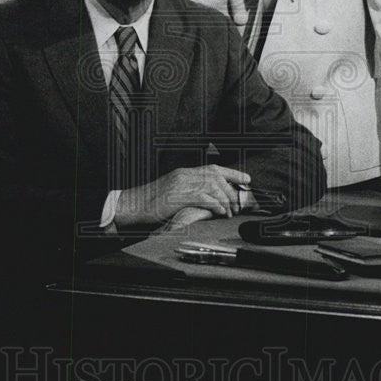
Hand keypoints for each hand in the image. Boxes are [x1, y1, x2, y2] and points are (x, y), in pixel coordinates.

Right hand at [115, 165, 251, 227]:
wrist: (133, 206)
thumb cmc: (152, 203)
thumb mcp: (174, 193)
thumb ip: (190, 191)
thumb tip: (209, 199)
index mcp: (185, 172)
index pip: (214, 168)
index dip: (233, 173)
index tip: (247, 179)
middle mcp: (185, 175)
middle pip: (217, 177)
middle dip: (231, 191)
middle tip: (237, 205)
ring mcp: (181, 184)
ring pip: (213, 187)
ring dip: (225, 200)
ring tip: (229, 212)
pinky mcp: (178, 196)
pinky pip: (204, 197)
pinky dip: (216, 204)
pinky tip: (219, 212)